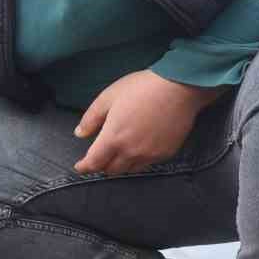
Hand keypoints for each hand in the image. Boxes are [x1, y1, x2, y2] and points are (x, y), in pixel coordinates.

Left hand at [73, 71, 225, 175]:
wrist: (179, 88)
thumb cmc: (141, 88)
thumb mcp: (108, 97)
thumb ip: (91, 118)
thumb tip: (80, 134)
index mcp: (113, 138)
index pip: (94, 162)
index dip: (85, 167)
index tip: (80, 167)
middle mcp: (131, 151)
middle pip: (111, 170)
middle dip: (102, 166)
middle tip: (99, 158)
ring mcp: (150, 154)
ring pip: (129, 169)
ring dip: (120, 165)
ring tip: (117, 155)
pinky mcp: (166, 153)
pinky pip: (147, 164)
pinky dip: (137, 161)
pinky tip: (137, 150)